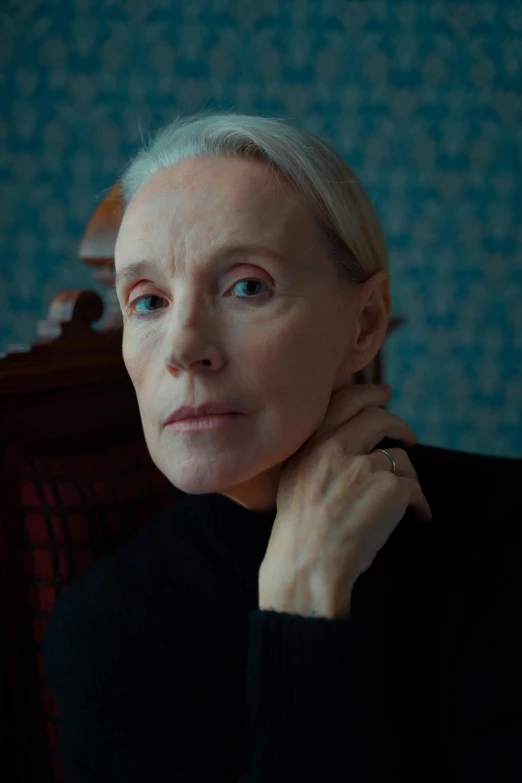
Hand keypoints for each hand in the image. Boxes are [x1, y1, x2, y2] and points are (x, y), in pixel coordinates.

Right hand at [258, 383, 432, 619]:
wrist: (306, 566)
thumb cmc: (299, 532)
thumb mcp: (294, 480)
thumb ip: (316, 454)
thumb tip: (348, 439)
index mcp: (310, 445)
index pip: (343, 401)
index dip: (368, 393)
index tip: (383, 394)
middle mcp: (335, 448)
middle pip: (378, 417)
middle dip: (399, 424)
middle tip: (409, 436)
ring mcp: (363, 467)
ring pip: (399, 457)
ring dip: (407, 477)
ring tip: (406, 498)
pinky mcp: (390, 489)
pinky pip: (414, 488)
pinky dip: (419, 504)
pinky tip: (417, 517)